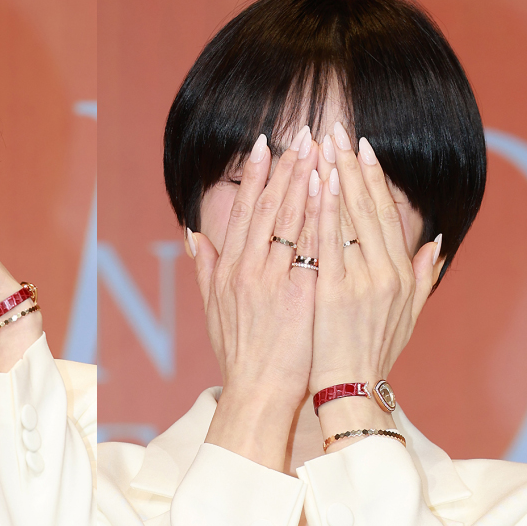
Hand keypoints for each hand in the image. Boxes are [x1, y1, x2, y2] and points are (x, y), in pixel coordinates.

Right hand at [193, 127, 320, 467]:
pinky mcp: (299, 294)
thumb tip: (195, 236)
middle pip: (268, 207)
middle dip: (286, 167)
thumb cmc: (239, 353)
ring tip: (320, 148)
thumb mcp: (212, 309)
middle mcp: (247, 269)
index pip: (244, 212)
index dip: (255, 176)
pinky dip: (320, 214)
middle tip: (301, 133)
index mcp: (229, 269)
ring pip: (290, 219)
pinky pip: (312, 245)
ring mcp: (273, 280)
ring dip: (306, 179)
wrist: (258, 392)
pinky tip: (331, 187)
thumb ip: (205, 269)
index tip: (265, 146)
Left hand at [311, 123, 441, 432]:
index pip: (386, 215)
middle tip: (339, 132)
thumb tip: (435, 244)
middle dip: (353, 166)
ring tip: (322, 144)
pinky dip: (323, 209)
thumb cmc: (372, 353)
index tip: (362, 150)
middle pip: (368, 207)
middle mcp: (385, 271)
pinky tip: (315, 181)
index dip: (374, 179)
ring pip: (349, 217)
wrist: (350, 388)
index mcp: (399, 273)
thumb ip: (421, 277)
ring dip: (336, 176)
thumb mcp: (407, 317)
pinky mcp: (334, 290)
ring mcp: (360, 279)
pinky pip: (328, 241)